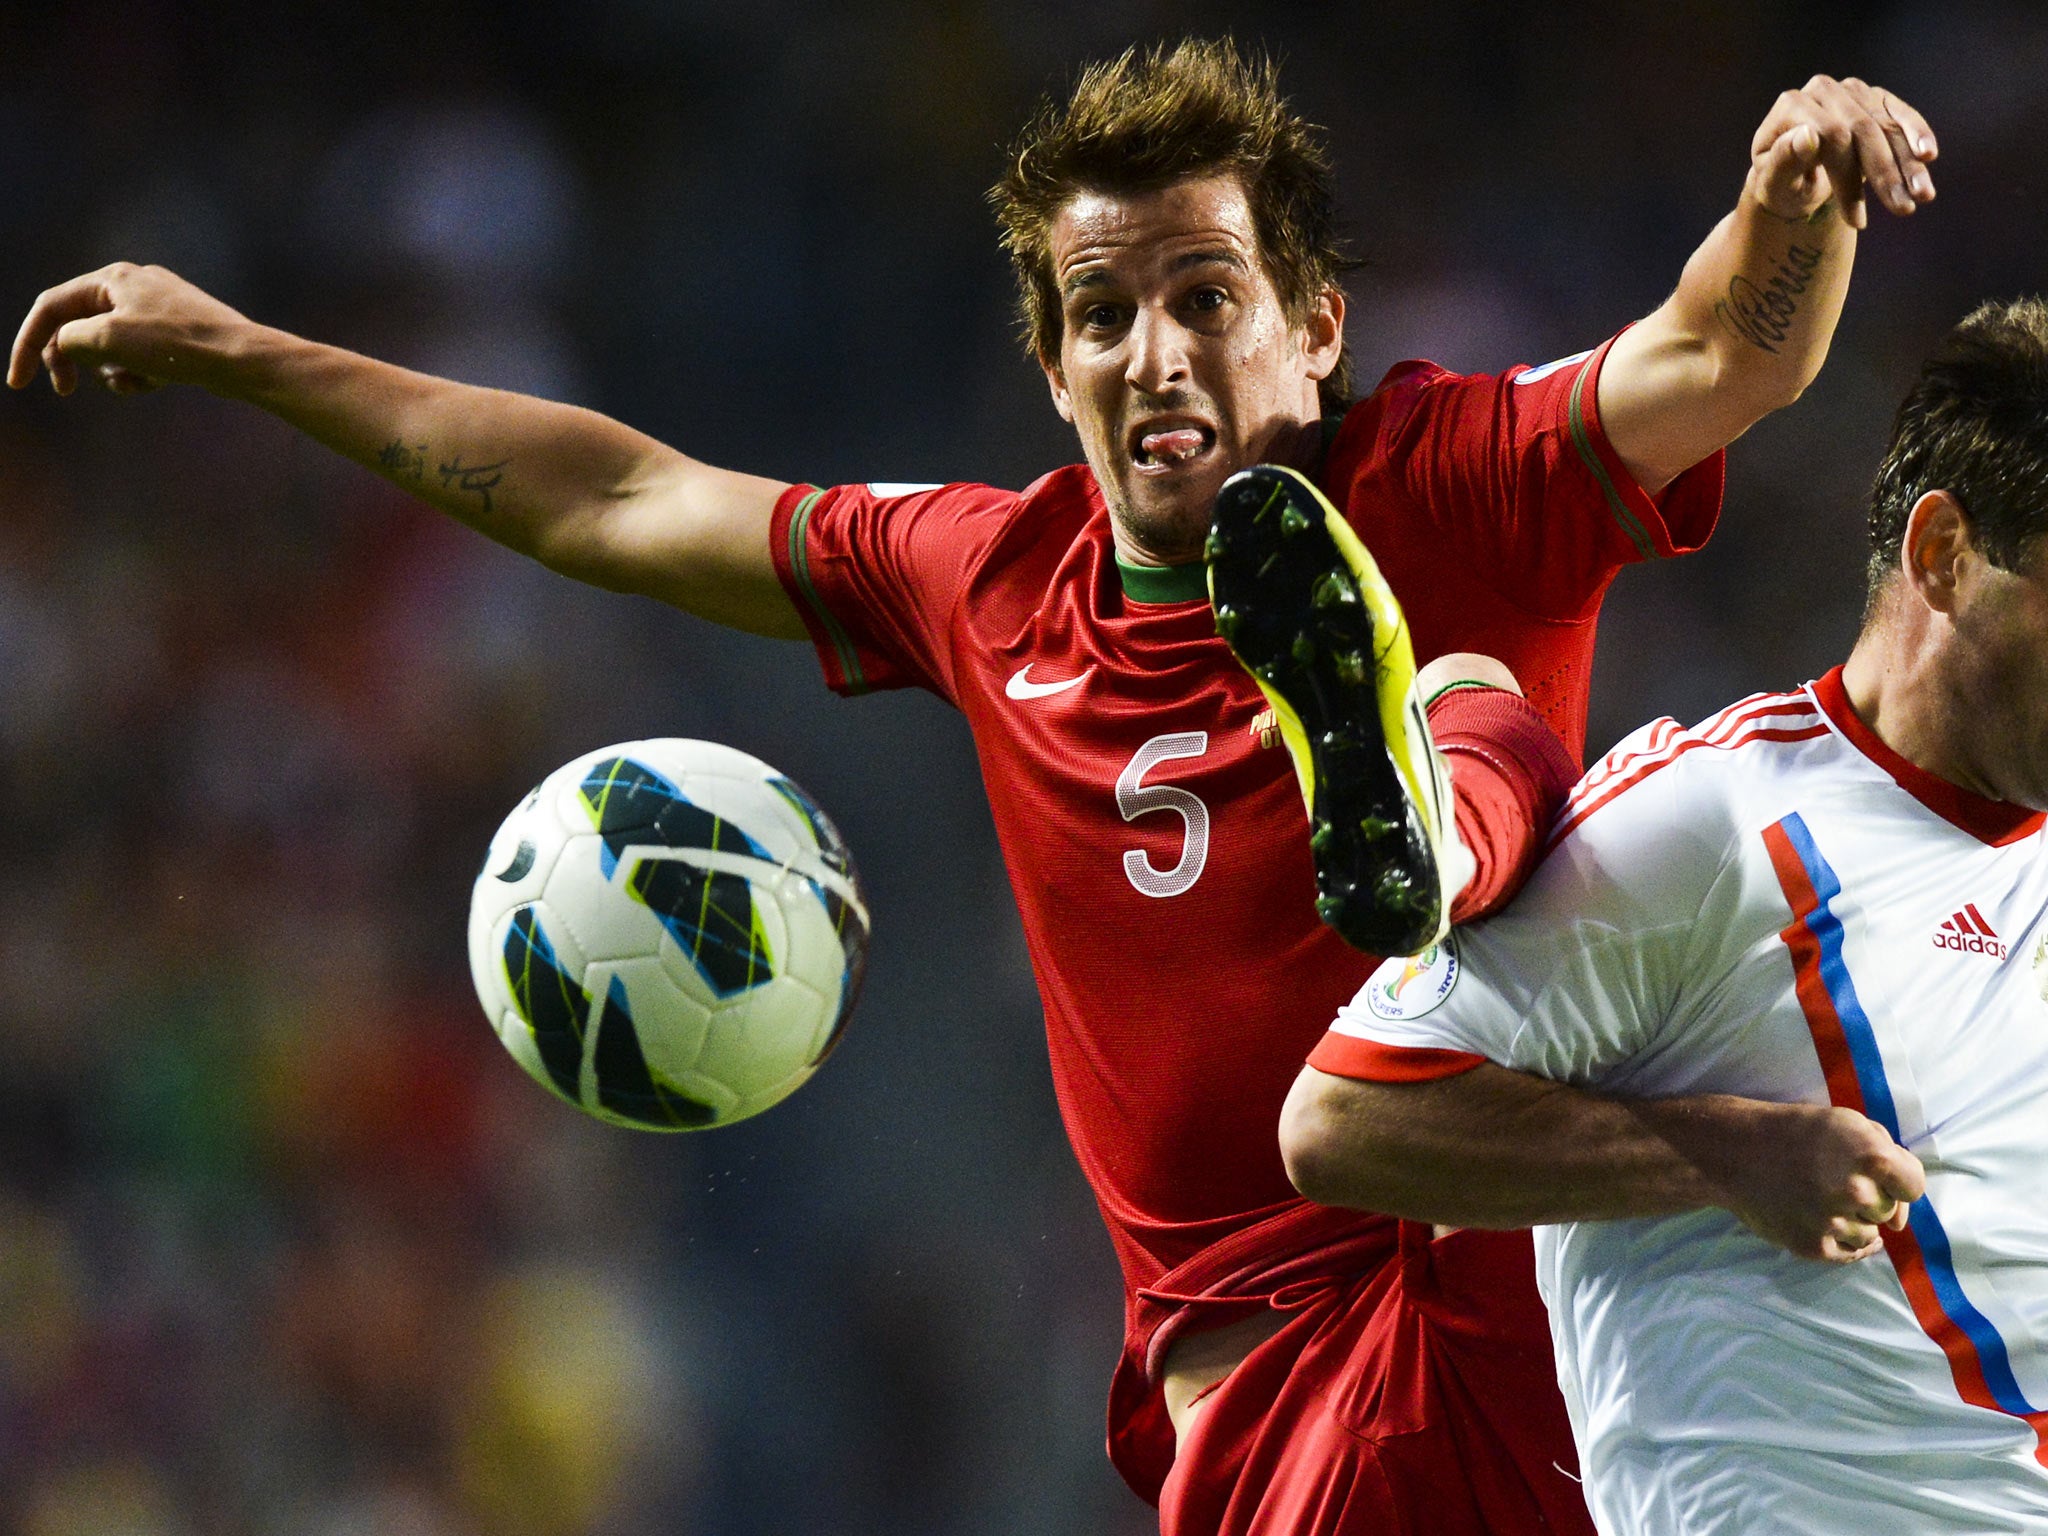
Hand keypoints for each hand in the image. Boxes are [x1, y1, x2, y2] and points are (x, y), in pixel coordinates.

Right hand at [9, 262, 249, 396]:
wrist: (243, 359)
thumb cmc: (177, 344)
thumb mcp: (109, 339)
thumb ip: (72, 338)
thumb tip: (69, 345)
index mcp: (113, 278)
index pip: (52, 306)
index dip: (28, 343)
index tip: (17, 383)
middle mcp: (134, 287)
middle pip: (79, 326)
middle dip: (71, 360)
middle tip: (67, 390)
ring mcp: (158, 311)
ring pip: (110, 347)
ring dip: (111, 370)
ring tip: (134, 379)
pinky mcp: (177, 336)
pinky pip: (140, 358)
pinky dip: (139, 374)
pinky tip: (155, 383)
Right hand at [1712, 1100, 1925, 1263]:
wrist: (1732, 1152)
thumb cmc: (1793, 1132)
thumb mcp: (1845, 1122)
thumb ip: (1886, 1155)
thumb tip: (1901, 1213)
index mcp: (1870, 1154)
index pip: (1914, 1185)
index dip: (1899, 1181)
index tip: (1879, 1177)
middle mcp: (1856, 1190)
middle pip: (1888, 1211)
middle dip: (1871, 1198)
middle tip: (1836, 1182)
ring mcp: (1834, 1221)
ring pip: (1869, 1234)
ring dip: (1854, 1220)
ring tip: (1821, 1199)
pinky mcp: (1813, 1245)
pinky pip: (1849, 1254)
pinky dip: (1844, 1242)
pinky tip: (1828, 1224)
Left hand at [1749, 75, 1936, 230]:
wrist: (1792, 177)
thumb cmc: (1780, 184)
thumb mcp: (1774, 183)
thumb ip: (1784, 161)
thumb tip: (1809, 135)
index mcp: (1792, 105)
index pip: (1831, 137)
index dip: (1847, 179)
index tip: (1857, 221)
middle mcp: (1823, 90)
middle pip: (1862, 129)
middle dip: (1884, 173)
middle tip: (1903, 210)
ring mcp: (1852, 91)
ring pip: (1887, 126)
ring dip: (1908, 163)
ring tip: (1923, 196)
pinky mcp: (1876, 98)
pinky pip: (1902, 115)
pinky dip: (1918, 135)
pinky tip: (1929, 156)